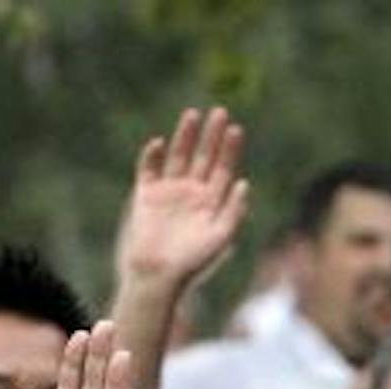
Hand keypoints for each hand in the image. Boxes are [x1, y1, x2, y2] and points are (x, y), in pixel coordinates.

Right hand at [116, 106, 249, 289]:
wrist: (158, 276)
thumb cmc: (193, 263)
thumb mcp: (221, 238)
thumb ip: (233, 211)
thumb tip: (243, 183)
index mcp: (211, 202)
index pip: (223, 168)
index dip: (229, 149)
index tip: (235, 129)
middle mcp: (191, 193)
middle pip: (203, 157)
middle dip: (211, 135)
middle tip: (219, 111)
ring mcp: (168, 192)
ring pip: (178, 156)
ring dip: (184, 136)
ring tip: (192, 114)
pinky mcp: (146, 196)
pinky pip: (148, 169)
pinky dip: (151, 156)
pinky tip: (158, 143)